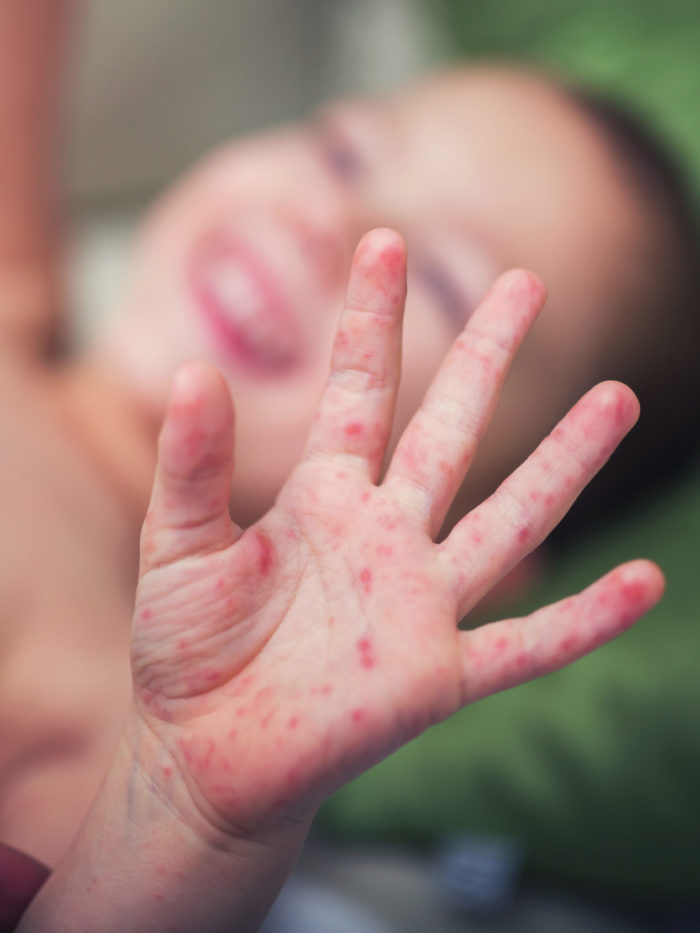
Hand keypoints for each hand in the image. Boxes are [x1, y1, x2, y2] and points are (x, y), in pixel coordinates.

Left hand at [131, 228, 662, 844]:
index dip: (371, 318)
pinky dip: (585, 621)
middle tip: (527, 281)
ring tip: (617, 399)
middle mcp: (384, 536)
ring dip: (564, 464)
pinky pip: (527, 644)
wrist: (206, 754)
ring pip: (508, 520)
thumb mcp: (177, 550)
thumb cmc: (189, 650)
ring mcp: (419, 603)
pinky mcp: (439, 675)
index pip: (359, 389)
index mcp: (323, 498)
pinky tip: (644, 583)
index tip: (384, 241)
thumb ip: (190, 469)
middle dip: (486, 357)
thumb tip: (192, 371)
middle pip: (450, 431)